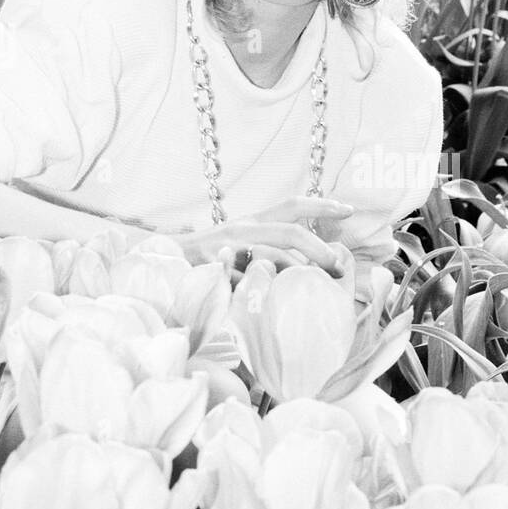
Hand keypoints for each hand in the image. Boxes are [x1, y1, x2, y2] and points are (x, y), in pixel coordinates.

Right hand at [172, 196, 353, 277]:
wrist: (159, 260)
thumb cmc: (204, 257)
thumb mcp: (237, 244)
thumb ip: (267, 249)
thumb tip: (304, 265)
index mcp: (251, 221)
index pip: (291, 206)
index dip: (321, 206)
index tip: (348, 210)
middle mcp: (241, 229)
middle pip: (289, 232)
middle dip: (319, 249)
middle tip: (338, 268)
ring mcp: (228, 249)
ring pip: (271, 256)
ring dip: (296, 272)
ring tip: (315, 288)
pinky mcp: (214, 271)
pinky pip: (244, 282)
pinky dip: (262, 290)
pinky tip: (276, 302)